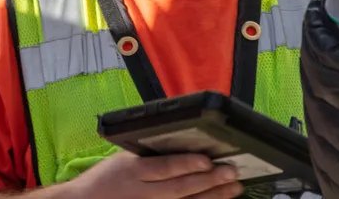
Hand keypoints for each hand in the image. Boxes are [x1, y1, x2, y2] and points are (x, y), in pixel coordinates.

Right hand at [62, 151, 243, 198]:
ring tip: (233, 188)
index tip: (208, 161)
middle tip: (231, 173)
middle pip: (180, 188)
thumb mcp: (123, 160)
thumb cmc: (105, 181)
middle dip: (209, 182)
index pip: (165, 168)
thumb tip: (183, 144)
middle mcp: (142, 193)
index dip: (187, 165)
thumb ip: (149, 155)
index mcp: (133, 171)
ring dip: (211, 197)